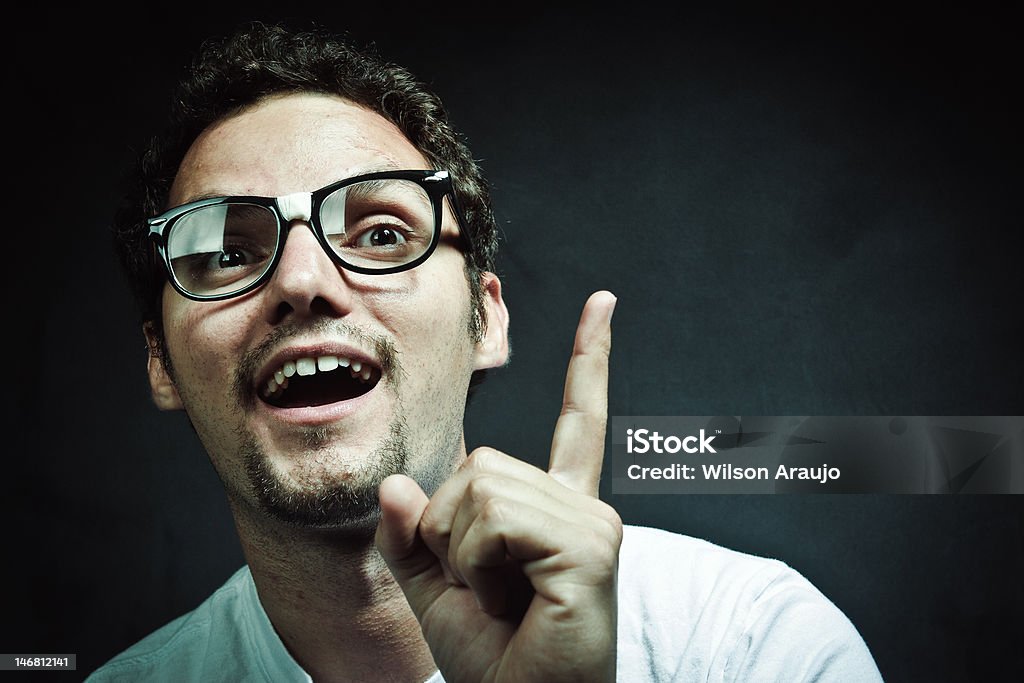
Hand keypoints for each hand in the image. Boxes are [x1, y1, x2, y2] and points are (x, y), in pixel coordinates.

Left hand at [376, 290, 620, 682]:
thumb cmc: (493, 659)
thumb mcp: (435, 590)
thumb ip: (414, 534)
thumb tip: (398, 483)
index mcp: (556, 510)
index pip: (576, 420)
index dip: (589, 361)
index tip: (604, 303)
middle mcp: (582, 507)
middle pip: (481, 462)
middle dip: (450, 529)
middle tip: (482, 589)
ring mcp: (592, 523)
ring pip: (481, 487)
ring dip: (462, 553)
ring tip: (499, 599)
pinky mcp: (590, 545)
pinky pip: (497, 520)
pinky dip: (478, 566)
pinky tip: (511, 601)